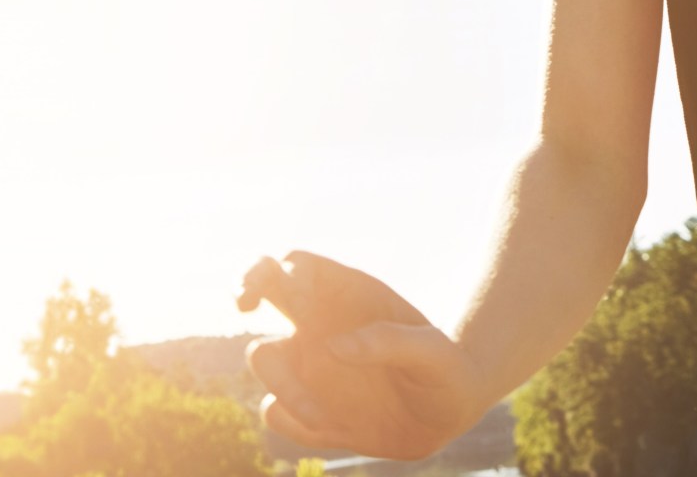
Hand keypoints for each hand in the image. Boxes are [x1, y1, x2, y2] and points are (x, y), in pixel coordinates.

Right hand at [236, 251, 487, 460]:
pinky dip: (290, 421)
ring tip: (323, 418)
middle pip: (264, 290)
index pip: (297, 266)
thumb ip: (390, 342)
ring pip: (264, 359)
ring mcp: (311, 365)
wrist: (452, 412)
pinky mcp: (312, 409)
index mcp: (348, 296)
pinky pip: (277, 412)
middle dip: (244, 285)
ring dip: (282, 385)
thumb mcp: (433, 354)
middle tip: (244, 301)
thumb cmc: (446, 370)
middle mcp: (320, 325)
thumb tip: (335, 347)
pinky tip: (330, 431)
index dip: (276, 267)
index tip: (274, 285)